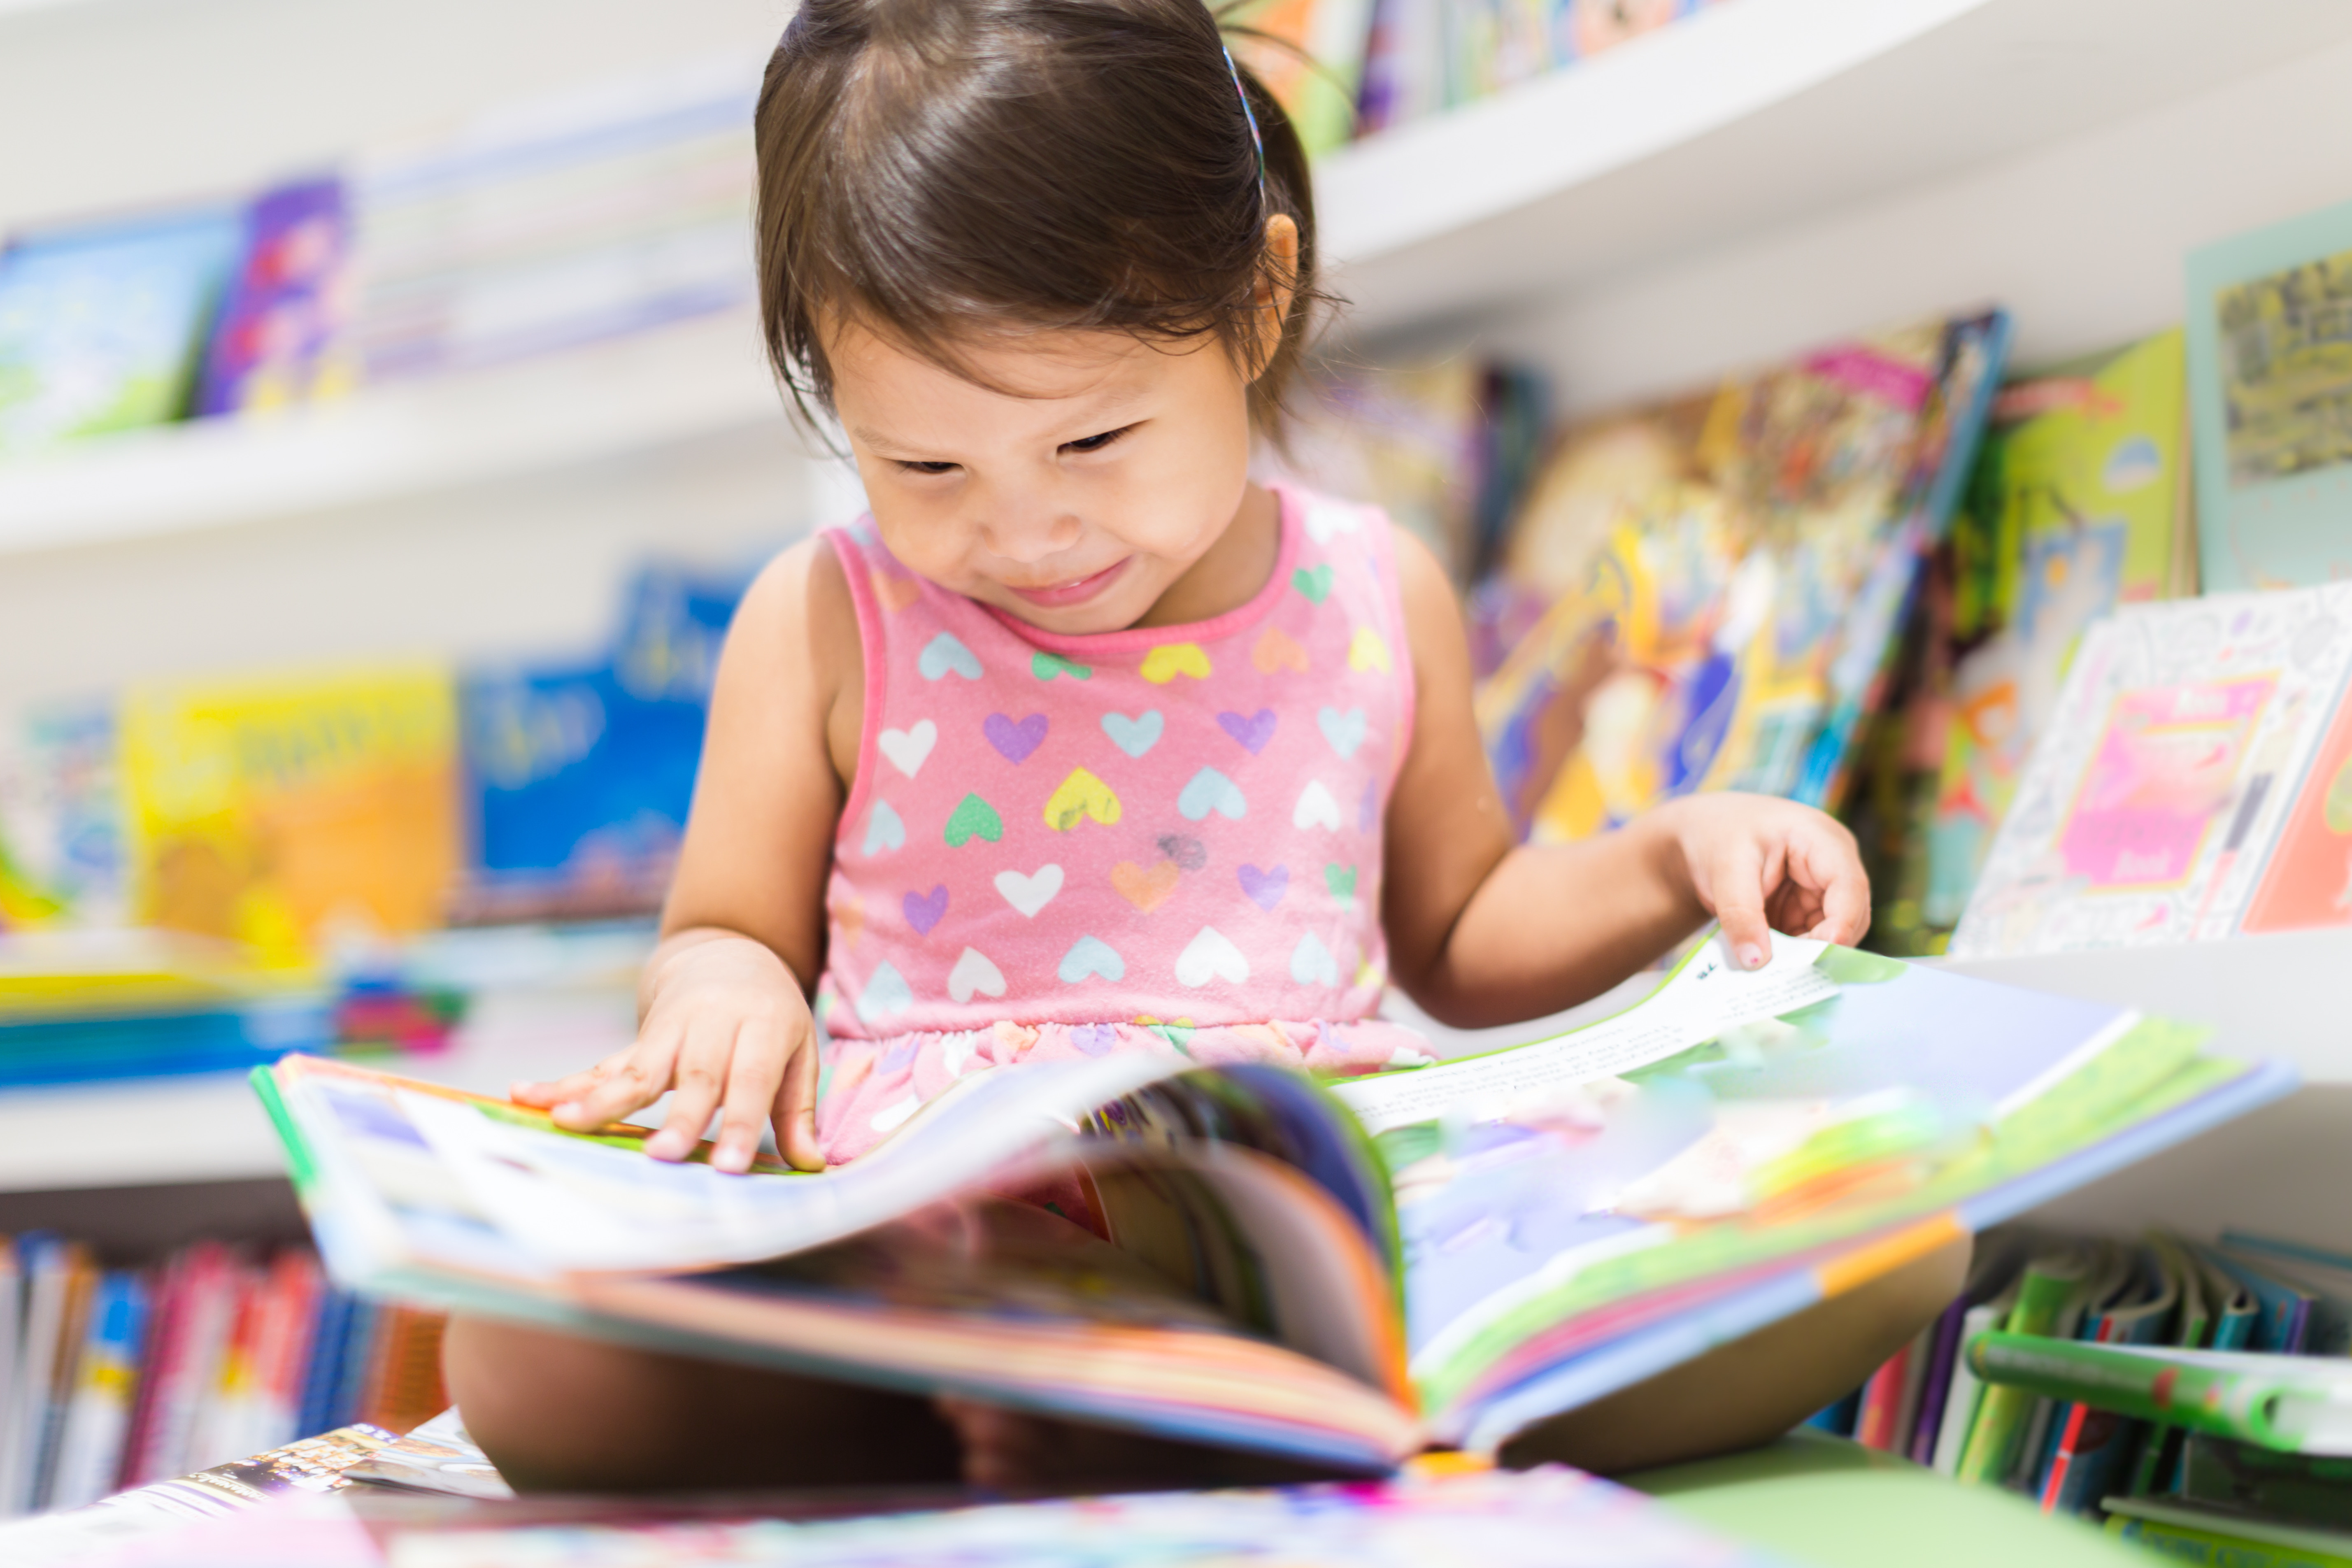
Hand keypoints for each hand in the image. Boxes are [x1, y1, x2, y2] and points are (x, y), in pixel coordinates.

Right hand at [509, 932, 824, 1172]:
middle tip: (661, 1156)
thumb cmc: (771, 1018)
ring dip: (602, 1099)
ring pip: (636, 1067)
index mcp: (762, 1028)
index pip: (754, 1081)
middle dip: (678, 1118)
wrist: (731, 955)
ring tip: (569, 1126)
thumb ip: (798, 1109)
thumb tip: (813, 1164)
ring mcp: (670, 1029)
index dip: (742, 1124)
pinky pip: (600, 1064)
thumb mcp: (797, 1052)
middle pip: (696, 1075)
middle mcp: (713, 1025)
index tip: (729, 1167)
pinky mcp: (640, 1040)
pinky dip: (564, 1082)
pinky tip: (525, 1095)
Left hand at [1656, 792, 1869, 969]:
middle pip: (1849, 915)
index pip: (1849, 886)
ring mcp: (1823, 887)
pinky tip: (1767, 959)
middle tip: (1784, 972)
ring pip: (1832, 933)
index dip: (1840, 925)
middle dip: (1820, 946)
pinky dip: (1792, 952)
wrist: (1704, 831)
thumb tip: (1756, 962)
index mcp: (1822, 839)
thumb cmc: (1719, 836)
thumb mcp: (1725, 870)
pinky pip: (1810, 937)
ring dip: (1804, 953)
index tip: (1813, 959)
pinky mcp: (1808, 907)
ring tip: (1768, 966)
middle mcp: (1833, 864)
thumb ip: (1741, 915)